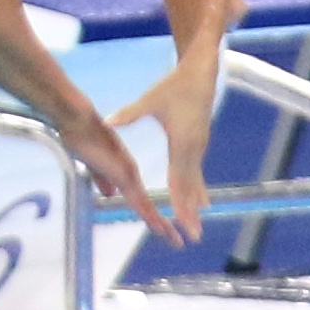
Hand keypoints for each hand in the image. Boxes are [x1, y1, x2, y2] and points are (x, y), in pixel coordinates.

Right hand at [58, 101, 181, 242]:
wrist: (80, 121)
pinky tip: (160, 225)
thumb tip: (111, 195)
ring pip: (147, 208)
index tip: (165, 230)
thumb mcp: (94, 164)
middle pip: (148, 209)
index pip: (142, 202)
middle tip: (179, 244)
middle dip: (164, 228)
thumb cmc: (83, 138)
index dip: (154, 218)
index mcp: (125, 174)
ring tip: (177, 240)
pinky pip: (138, 199)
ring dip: (161, 226)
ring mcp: (127, 175)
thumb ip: (103, 179)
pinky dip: (150, 215)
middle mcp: (129, 176)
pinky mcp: (123, 172)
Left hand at [108, 48, 220, 237]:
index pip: (179, 178)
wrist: (202, 73)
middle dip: (191, 212)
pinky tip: (202, 202)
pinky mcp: (199, 143)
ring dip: (195, 204)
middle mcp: (194, 148)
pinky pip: (198, 172)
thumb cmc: (176, 85)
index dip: (181, 202)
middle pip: (191, 186)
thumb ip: (130, 113)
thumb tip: (107, 121)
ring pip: (196, 181)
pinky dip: (198, 190)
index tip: (182, 221)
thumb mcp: (152, 99)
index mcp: (182, 141)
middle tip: (193, 236)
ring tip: (196, 226)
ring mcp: (199, 146)